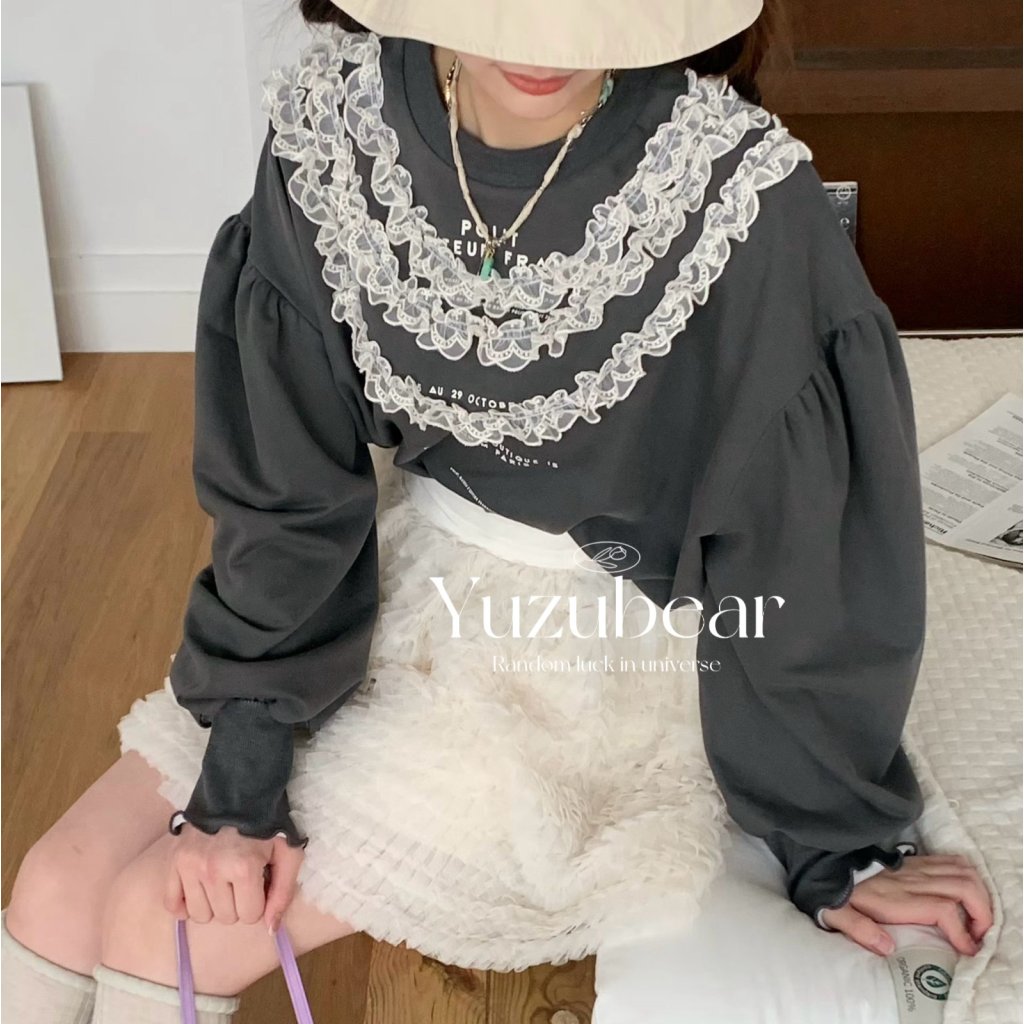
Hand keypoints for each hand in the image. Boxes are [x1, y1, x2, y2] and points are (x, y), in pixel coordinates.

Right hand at [164, 822, 304, 934]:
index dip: (259, 901)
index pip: (249, 916)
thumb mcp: (288, 853)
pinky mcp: (174, 860)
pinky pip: (171, 904)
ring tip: (223, 880)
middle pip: (224, 918)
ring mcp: (189, 866)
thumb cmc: (269, 822)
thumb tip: (270, 930)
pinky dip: (183, 905)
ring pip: (199, 915)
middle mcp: (212, 871)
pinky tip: (198, 892)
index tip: (260, 881)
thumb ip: (283, 893)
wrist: (240, 789)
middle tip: (242, 878)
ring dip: (214, 904)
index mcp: (243, 868)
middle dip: (238, 903)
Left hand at [820, 853, 992, 956]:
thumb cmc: (834, 891)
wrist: (824, 861)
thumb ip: (860, 929)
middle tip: (979, 936)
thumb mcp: (837, 913)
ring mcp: (915, 866)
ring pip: (962, 871)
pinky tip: (966, 894)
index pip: (942, 909)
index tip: (967, 950)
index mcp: (895, 897)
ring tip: (976, 919)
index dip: (962, 931)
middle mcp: (911, 879)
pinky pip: (952, 860)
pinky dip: (969, 876)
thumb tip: (886, 947)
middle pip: (963, 887)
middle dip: (982, 914)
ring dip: (979, 895)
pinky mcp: (915, 860)